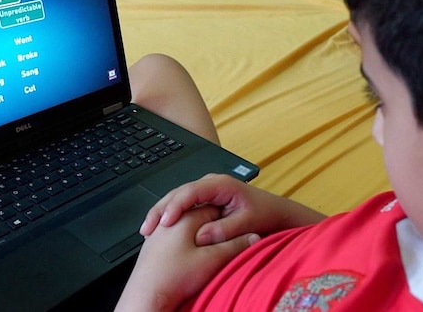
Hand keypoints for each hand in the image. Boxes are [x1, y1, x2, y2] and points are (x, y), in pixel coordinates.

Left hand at [115, 205, 258, 311]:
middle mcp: (170, 221)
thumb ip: (234, 245)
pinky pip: (174, 239)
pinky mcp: (152, 248)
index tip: (238, 228)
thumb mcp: (212, 261)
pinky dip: (184, 245)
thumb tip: (253, 237)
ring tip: (206, 251)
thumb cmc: (175, 278)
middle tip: (225, 241)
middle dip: (212, 227)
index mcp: (185, 218)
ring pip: (185, 229)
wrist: (146, 298)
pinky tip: (188, 256)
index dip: (228, 218)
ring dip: (197, 236)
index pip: (214, 208)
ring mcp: (158, 234)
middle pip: (197, 217)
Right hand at [139, 173, 324, 245]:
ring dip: (161, 214)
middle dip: (161, 210)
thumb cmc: (265, 215)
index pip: (191, 192)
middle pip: (178, 194)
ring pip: (176, 199)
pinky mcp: (204, 200)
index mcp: (221, 185)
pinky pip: (182, 206)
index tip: (166, 223)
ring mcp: (206, 191)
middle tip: (147, 229)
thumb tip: (200, 237)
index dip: (176, 207)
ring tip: (147, 231)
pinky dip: (169, 217)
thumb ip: (225, 230)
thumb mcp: (247, 223)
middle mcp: (211, 184)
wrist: (275, 213)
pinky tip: (157, 230)